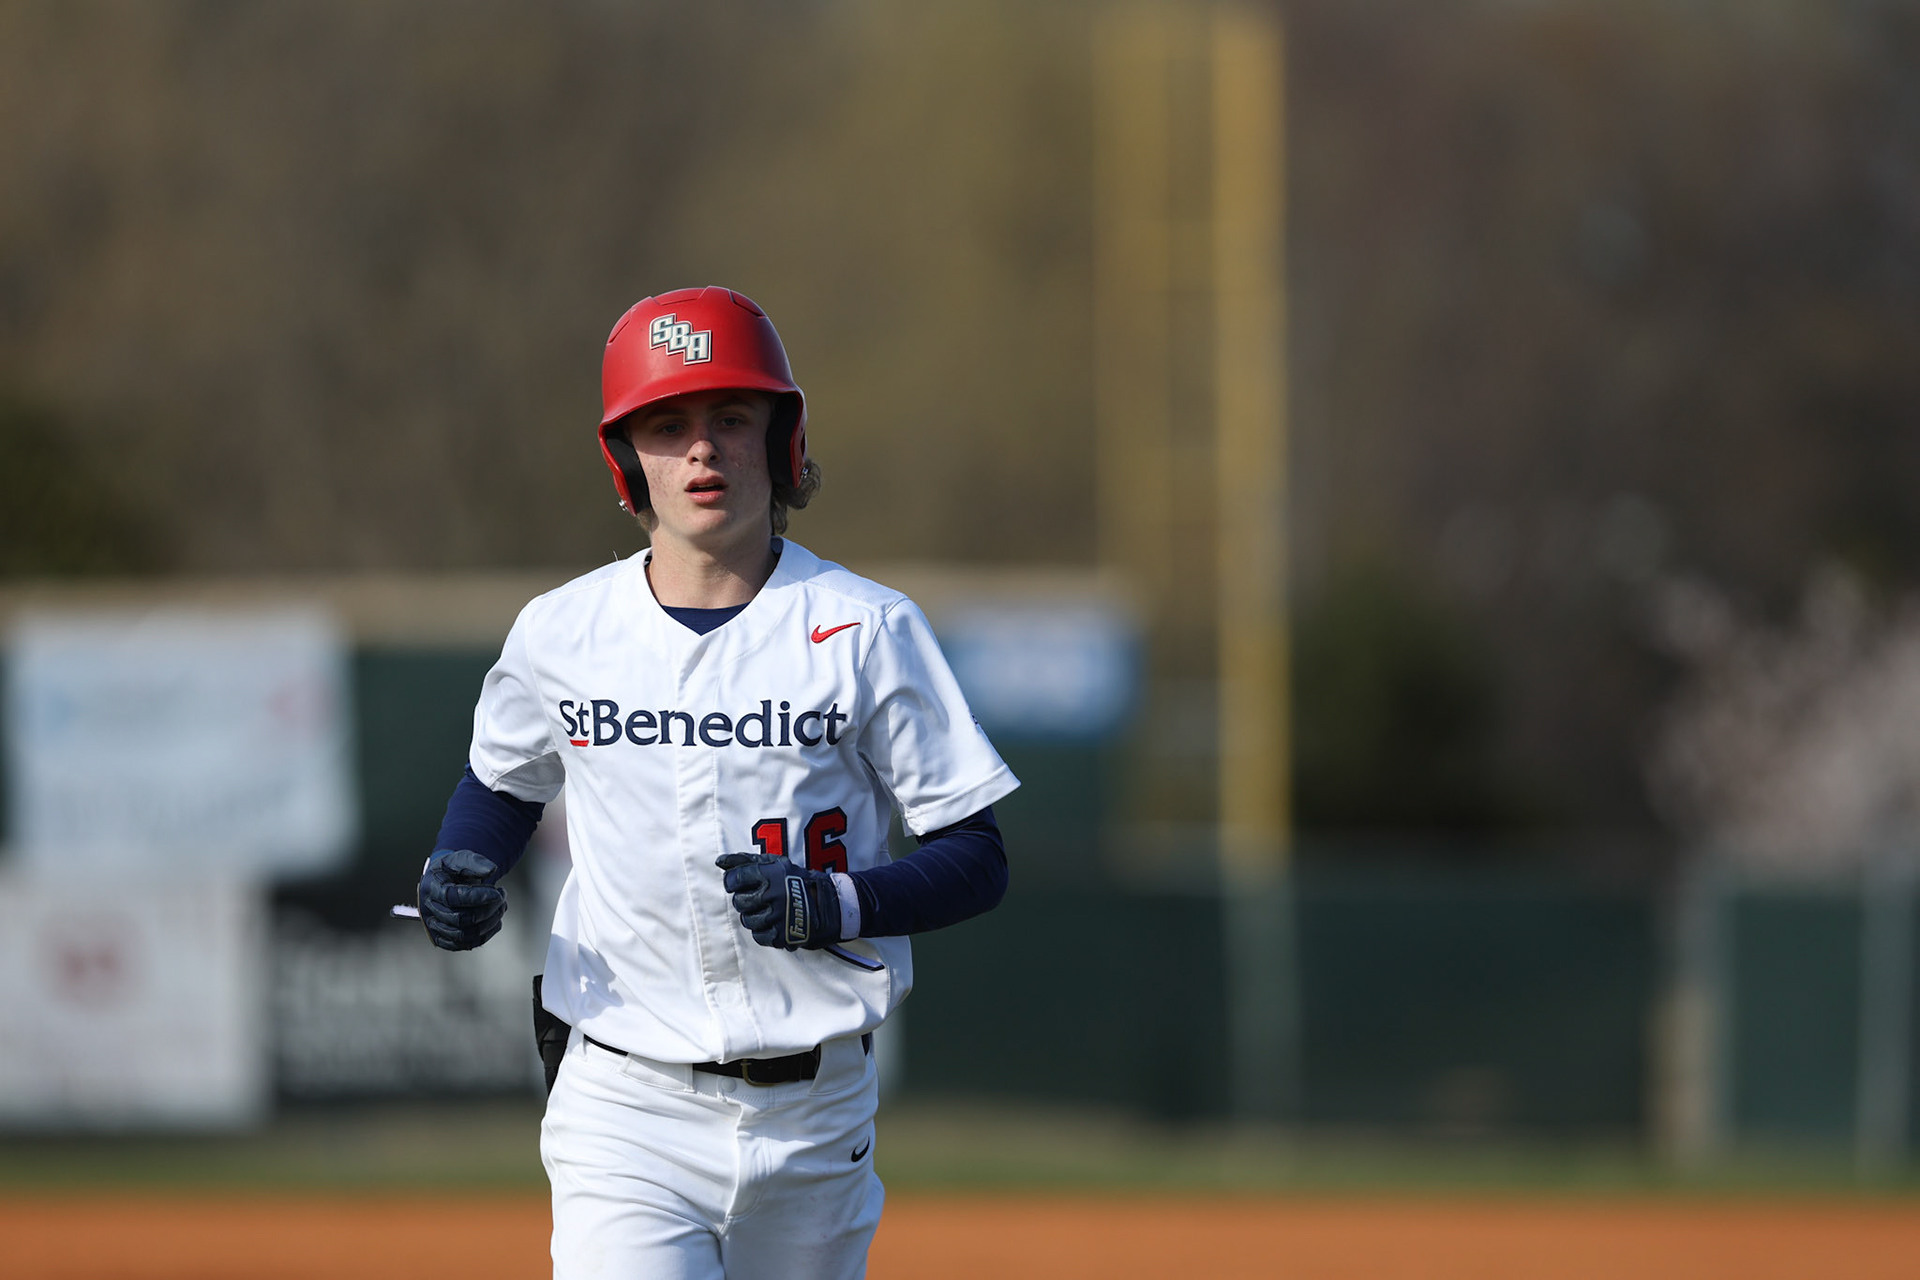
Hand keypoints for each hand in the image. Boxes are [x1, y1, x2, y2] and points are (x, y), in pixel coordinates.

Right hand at [418, 848, 505, 950]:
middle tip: (501, 895)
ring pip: (464, 935)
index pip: (452, 898)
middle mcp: (429, 910)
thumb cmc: (452, 870)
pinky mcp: (444, 939)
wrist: (444, 881)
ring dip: (489, 922)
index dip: (477, 897)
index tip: (497, 892)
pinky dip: (486, 934)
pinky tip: (496, 920)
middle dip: (487, 908)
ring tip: (501, 906)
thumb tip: (491, 870)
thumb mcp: (461, 858)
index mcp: (431, 888)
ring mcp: (435, 927)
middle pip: (460, 918)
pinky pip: (466, 944)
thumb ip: (475, 862)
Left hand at [715, 852, 840, 949]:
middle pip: (739, 901)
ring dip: (754, 916)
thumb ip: (746, 861)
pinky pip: (758, 936)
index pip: (735, 878)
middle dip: (745, 900)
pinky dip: (763, 930)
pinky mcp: (781, 935)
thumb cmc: (798, 881)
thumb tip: (719, 861)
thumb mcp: (776, 864)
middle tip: (758, 897)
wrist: (829, 906)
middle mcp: (773, 895)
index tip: (738, 884)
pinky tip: (774, 922)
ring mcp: (777, 917)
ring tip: (768, 909)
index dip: (732, 882)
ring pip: (747, 920)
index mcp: (771, 875)